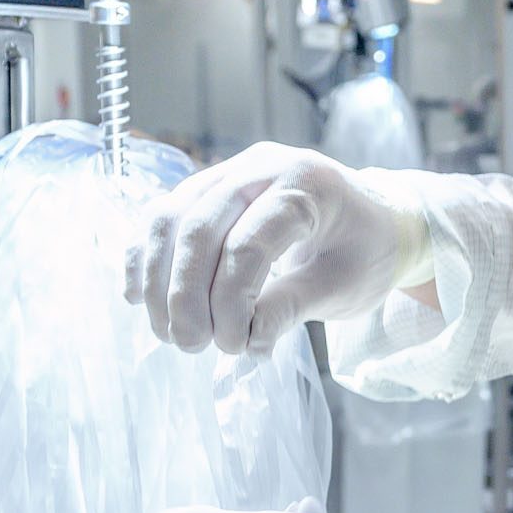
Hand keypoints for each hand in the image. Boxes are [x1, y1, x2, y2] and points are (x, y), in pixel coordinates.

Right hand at [127, 142, 420, 354]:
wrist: (374, 215)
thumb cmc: (367, 250)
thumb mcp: (344, 286)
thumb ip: (292, 307)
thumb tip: (244, 340)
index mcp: (307, 185)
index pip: (249, 244)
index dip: (230, 301)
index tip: (233, 346)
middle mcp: (261, 166)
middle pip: (200, 226)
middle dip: (185, 295)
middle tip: (191, 346)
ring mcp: (229, 171)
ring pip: (170, 218)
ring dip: (158, 281)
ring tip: (168, 333)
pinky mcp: (206, 186)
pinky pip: (162, 216)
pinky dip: (146, 257)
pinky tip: (138, 297)